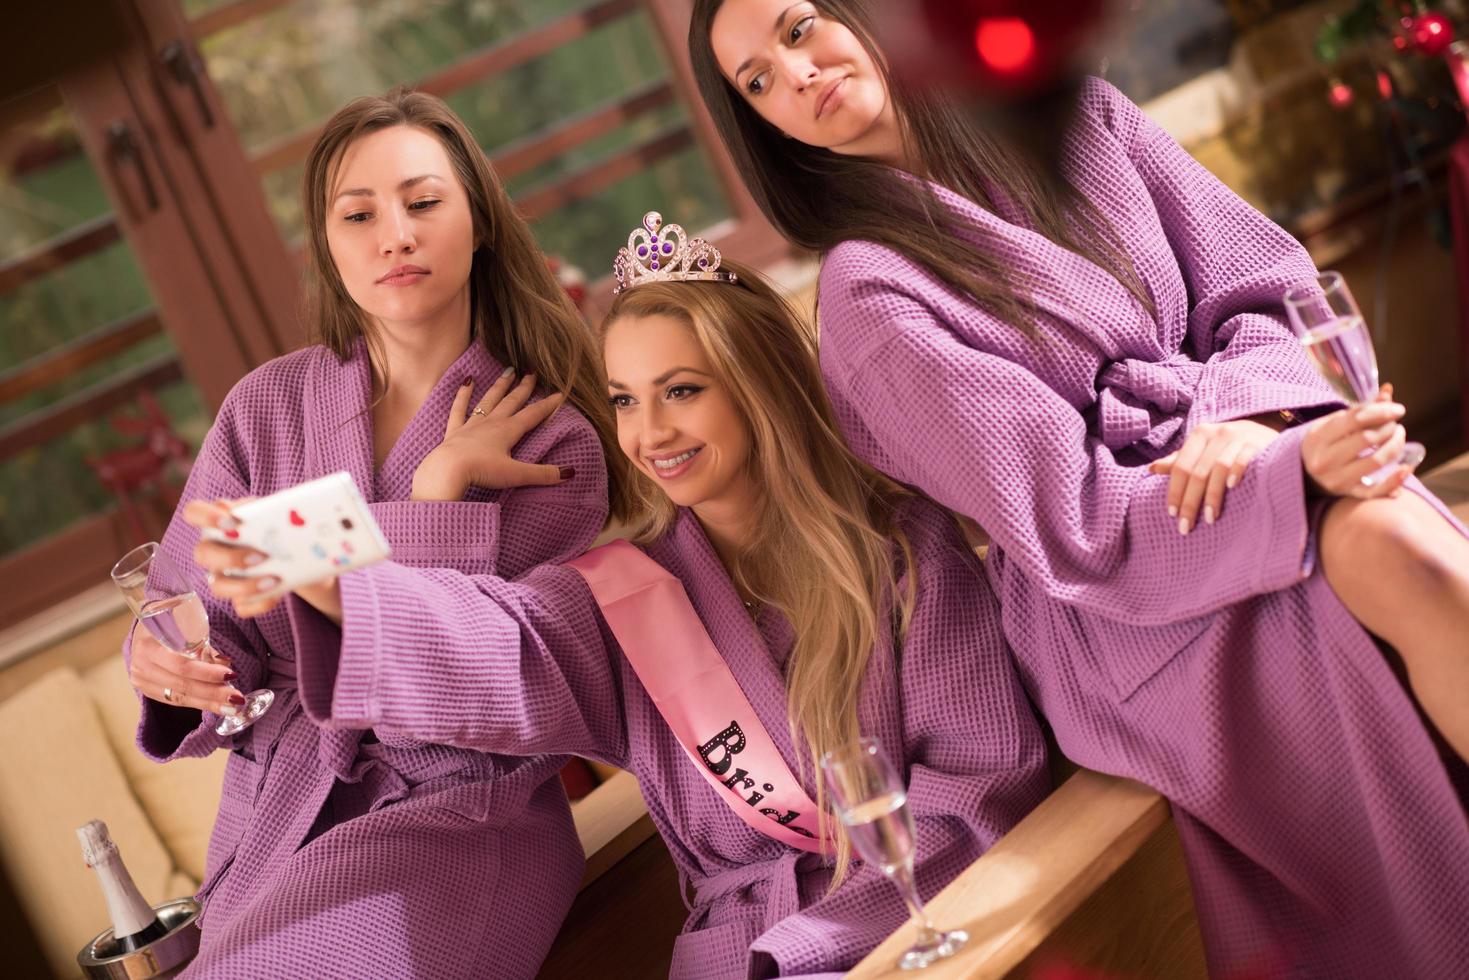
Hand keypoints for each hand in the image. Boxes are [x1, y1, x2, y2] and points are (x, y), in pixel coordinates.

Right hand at [127, 628, 242, 716]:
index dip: (207, 672)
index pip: (181, 664)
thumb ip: (202, 646)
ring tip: (230, 707)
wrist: (144, 632)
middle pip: (181, 684)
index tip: (231, 675)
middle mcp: (141, 665)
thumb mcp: (183, 626)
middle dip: (212, 693)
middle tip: (236, 698)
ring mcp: (142, 680)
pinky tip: (216, 706)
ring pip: (179, 697)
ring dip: (208, 703)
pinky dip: (198, 703)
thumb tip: (226, 662)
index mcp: (149, 645)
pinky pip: (175, 701)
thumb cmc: (169, 625)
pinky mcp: (146, 691)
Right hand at [183, 499, 341, 621]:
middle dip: (229, 557)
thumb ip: (269, 509)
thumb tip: (263, 508)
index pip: (194, 512)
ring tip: (273, 580)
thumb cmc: (282, 529)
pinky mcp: (240, 598)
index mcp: (220, 523)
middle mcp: (215, 550)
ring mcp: (224, 576)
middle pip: (201, 554)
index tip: (231, 521)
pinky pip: (241, 607)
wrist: (305, 557)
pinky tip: (276, 596)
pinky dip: (258, 604)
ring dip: (244, 585)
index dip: (204, 516)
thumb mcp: (278, 515)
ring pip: (217, 586)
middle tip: (260, 556)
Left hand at [411, 369, 571, 500]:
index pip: (533, 415)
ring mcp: (472, 425)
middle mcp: (492, 423)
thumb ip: (543, 474)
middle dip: (524, 388)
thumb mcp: (516, 475)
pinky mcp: (454, 431)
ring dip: (500, 386)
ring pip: (489, 400)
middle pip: (512, 402)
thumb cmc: (482, 471)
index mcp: (508, 431)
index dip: (547, 405)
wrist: (447, 471)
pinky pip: (459, 408)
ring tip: (508, 371)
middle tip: (532, 372)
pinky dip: (463, 394)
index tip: (559, 394)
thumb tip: (570, 473)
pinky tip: (468, 381)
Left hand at [1149, 418, 1281, 533]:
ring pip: (1219, 468)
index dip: (1175, 491)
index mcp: (1200, 434)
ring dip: (1212, 495)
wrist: (1266, 431)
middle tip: (1186, 526)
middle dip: (1190, 501)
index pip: (1181, 466)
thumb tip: (1151, 469)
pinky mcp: (1258, 443)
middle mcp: (1218, 433)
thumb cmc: (1228, 446)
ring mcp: (1239, 437)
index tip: (1172, 515)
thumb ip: (1180, 460)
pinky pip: (1244, 459)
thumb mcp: (1204, 449)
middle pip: (1198, 472)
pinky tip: (1232, 488)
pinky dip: (1236, 472)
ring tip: (1210, 518)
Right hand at [1301, 388, 1412, 498]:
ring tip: (1398, 438)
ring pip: (1376, 461)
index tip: (1397, 410)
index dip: (1381, 411)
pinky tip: (1406, 468)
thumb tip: (1388, 392)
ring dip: (1396, 446)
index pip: (1356, 419)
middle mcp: (1325, 459)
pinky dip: (1394, 481)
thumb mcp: (1333, 424)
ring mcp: (1336, 478)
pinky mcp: (1348, 493)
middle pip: (1368, 439)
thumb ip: (1360, 410)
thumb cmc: (1322, 444)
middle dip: (1389, 428)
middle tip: (1395, 425)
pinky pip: (1374, 491)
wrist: (1302, 474)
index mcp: (1318, 437)